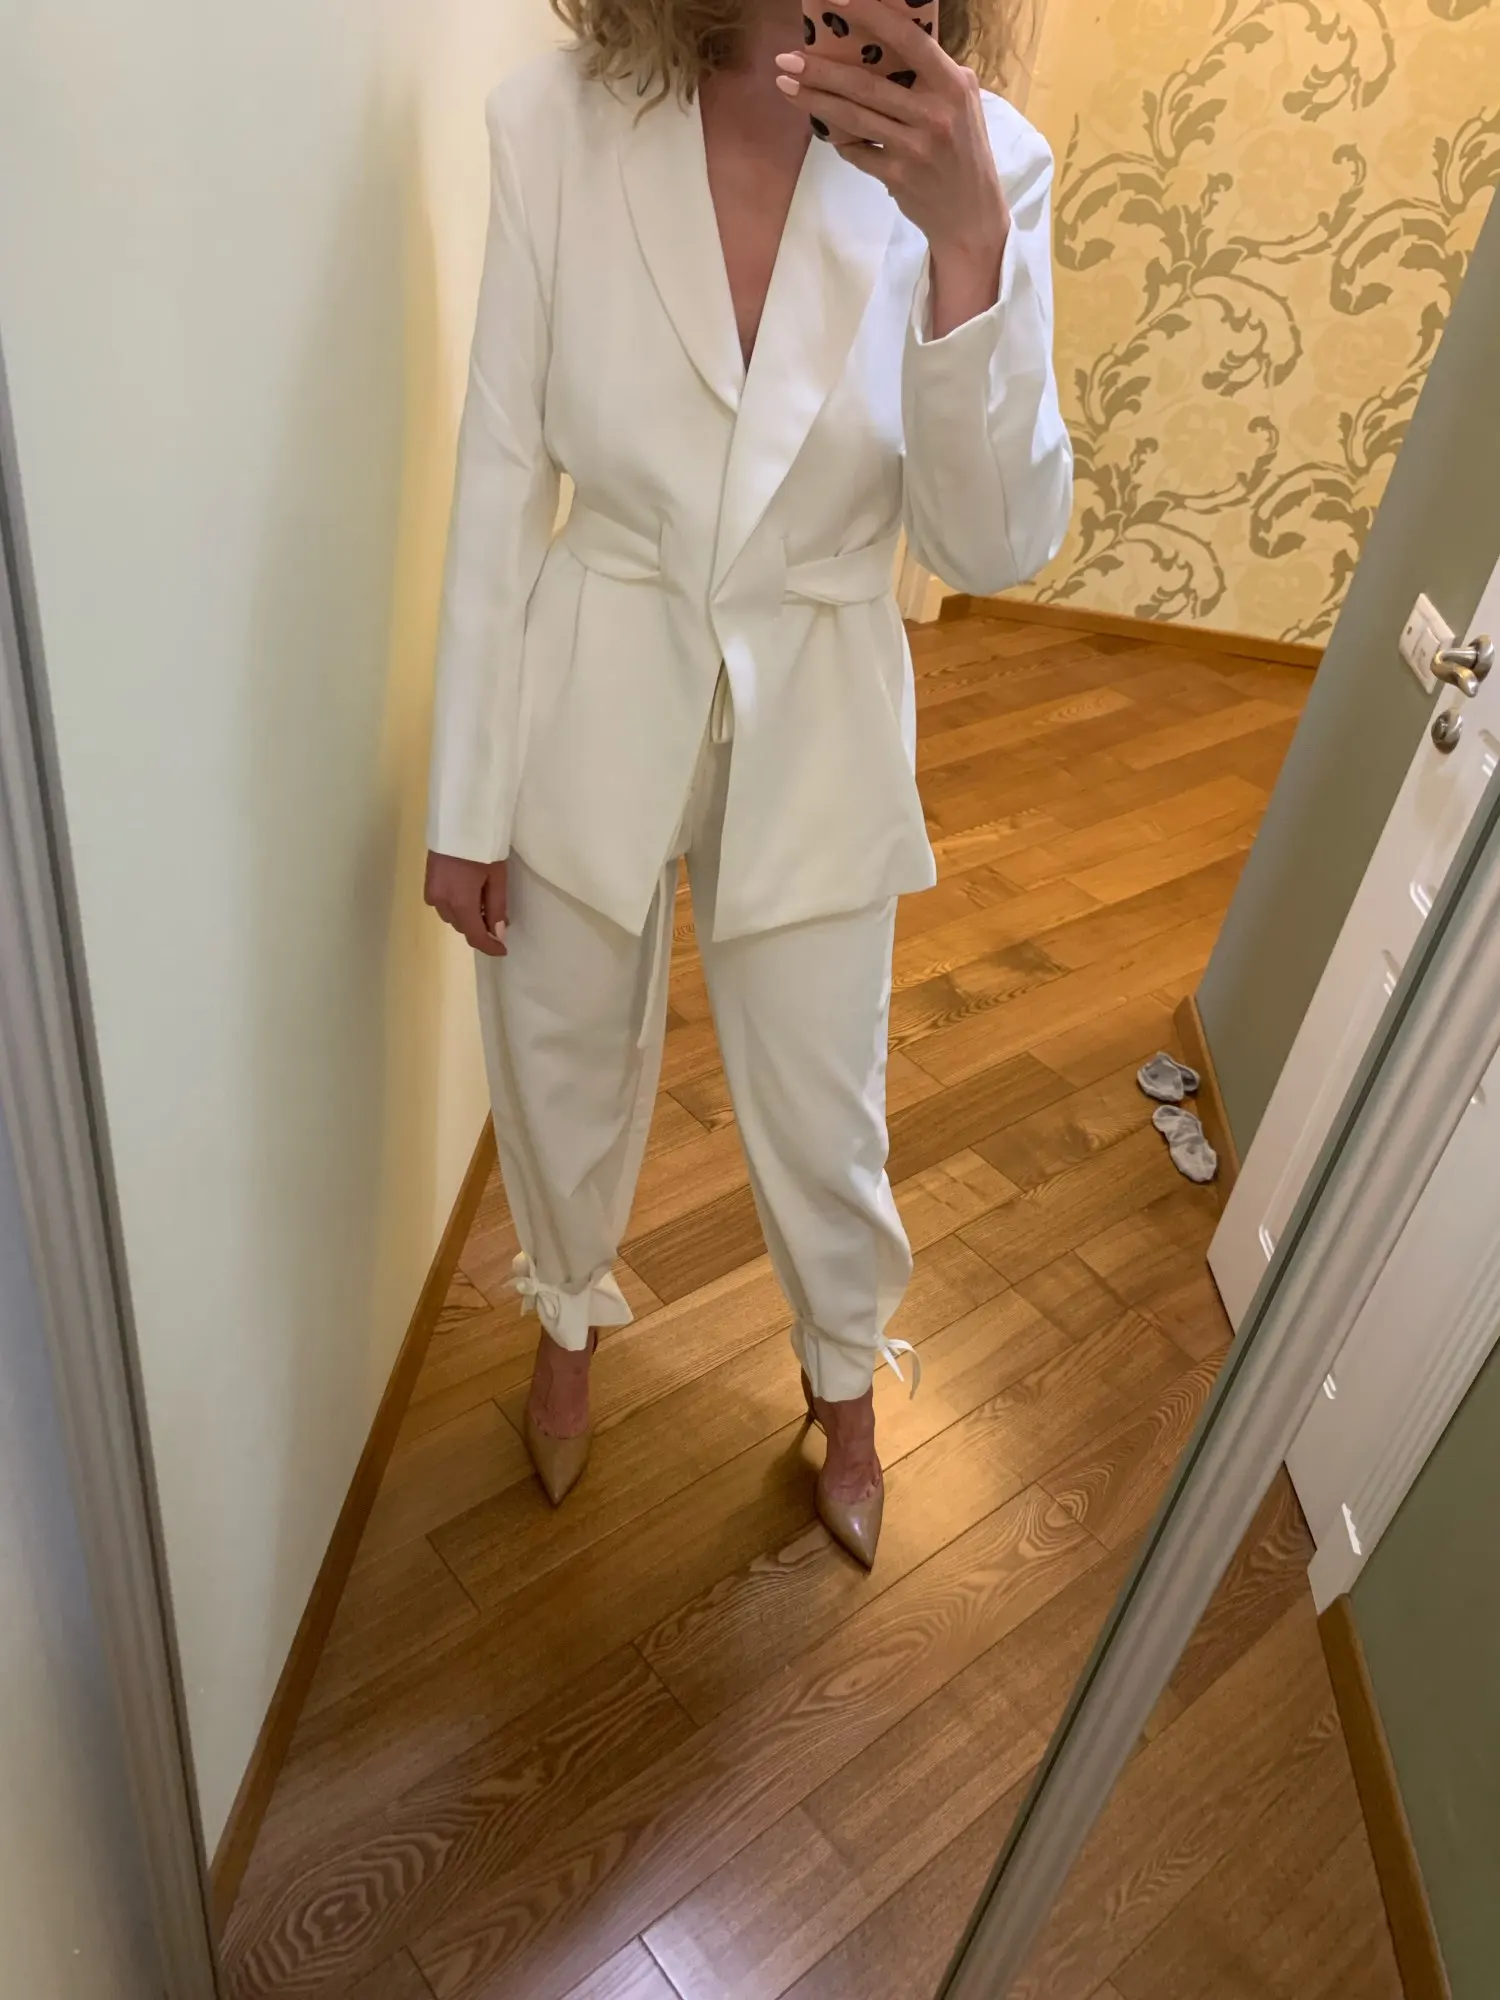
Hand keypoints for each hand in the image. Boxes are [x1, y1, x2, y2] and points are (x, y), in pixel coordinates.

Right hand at [425, 851, 508, 956]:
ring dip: (468, 916)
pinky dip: (457, 906)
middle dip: (480, 927)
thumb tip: (497, 934)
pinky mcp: (427, 884)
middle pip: (463, 926)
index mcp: (461, 903)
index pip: (475, 936)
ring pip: (452, 917)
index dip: (490, 947)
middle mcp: (442, 903)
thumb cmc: (483, 846)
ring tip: (484, 900)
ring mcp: (432, 894)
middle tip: (498, 918)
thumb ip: (497, 908)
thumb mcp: (497, 878)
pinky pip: (443, 905)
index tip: (503, 950)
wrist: (457, 819)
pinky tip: (468, 892)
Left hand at [775, 0, 1009, 335]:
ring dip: (815, 100)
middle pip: (866, 84)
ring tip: (786, 86)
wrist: (972, 215)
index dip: (872, 15)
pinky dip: (840, 140)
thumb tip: (887, 45)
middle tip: (786, 59)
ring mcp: (915, 147)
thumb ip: (932, 76)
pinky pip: (857, 151)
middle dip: (820, 70)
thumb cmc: (964, 152)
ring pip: (853, 117)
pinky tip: (825, 130)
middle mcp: (935, 113)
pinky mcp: (899, 175)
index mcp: (953, 85)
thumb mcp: (962, 105)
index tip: (836, 1)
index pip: (909, 39)